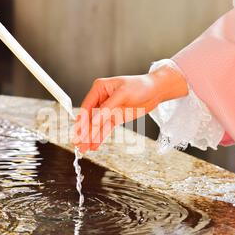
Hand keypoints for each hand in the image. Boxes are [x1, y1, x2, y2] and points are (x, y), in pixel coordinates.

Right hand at [73, 65, 187, 152]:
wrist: (155, 90)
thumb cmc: (140, 86)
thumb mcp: (123, 94)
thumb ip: (107, 108)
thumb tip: (95, 121)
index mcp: (99, 88)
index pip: (87, 106)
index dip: (82, 120)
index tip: (79, 132)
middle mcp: (101, 99)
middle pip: (90, 118)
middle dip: (84, 132)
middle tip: (79, 144)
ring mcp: (108, 109)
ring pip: (96, 126)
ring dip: (90, 137)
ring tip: (84, 148)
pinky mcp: (115, 117)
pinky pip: (105, 129)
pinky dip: (100, 137)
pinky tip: (94, 145)